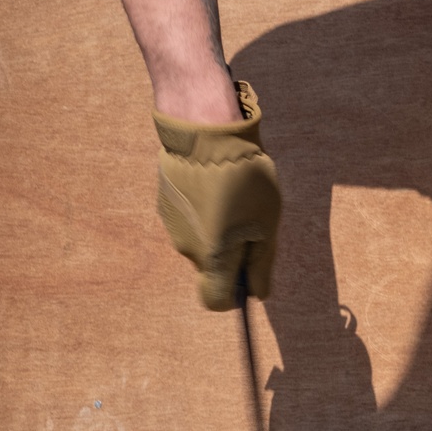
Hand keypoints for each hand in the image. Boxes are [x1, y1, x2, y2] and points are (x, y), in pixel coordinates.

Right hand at [153, 79, 281, 309]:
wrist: (206, 130)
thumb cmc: (243, 178)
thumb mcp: (266, 223)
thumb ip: (262, 263)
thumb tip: (259, 293)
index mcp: (212, 257)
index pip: (215, 300)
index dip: (234, 296)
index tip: (250, 277)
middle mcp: (186, 248)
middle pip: (212, 266)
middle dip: (232, 252)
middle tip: (252, 220)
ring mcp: (171, 223)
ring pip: (200, 239)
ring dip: (218, 227)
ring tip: (234, 194)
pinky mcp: (165, 201)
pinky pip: (189, 216)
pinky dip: (203, 208)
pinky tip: (215, 182)